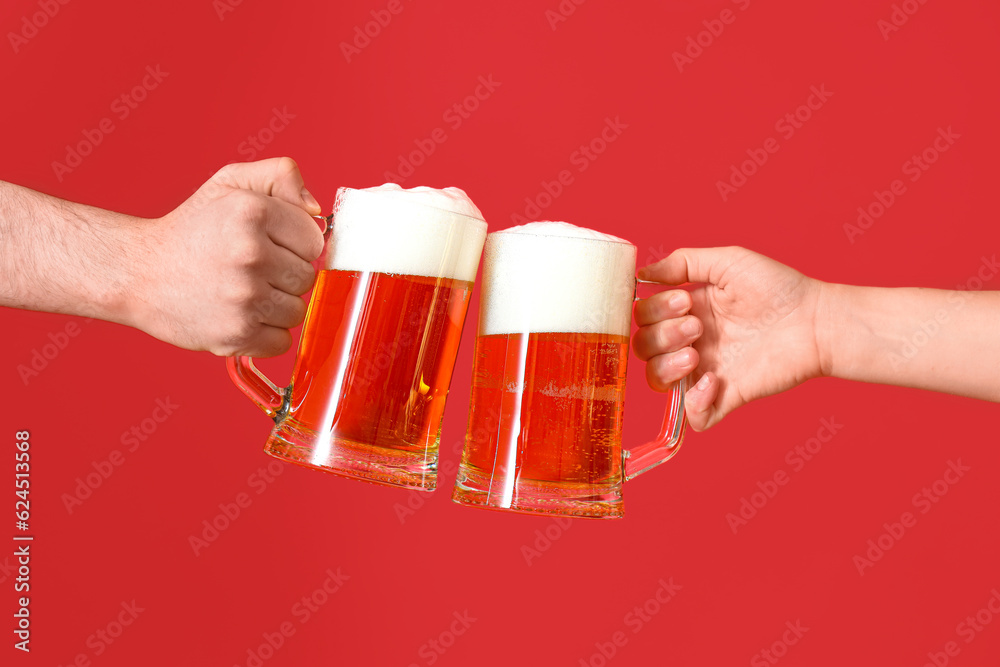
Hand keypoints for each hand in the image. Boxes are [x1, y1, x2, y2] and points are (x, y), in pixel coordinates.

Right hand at [129, 158, 324, 356]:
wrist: (137, 273)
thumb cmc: (191, 229)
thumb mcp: (231, 184)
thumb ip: (280, 177)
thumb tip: (316, 210)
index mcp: (253, 212)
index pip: (314, 240)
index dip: (294, 244)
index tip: (268, 244)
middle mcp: (250, 253)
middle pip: (307, 278)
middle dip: (284, 275)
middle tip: (249, 269)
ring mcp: (243, 297)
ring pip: (297, 312)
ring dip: (275, 306)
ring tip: (242, 291)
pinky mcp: (236, 334)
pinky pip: (282, 342)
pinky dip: (264, 335)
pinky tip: (239, 316)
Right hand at [632, 247, 824, 430]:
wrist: (815, 320)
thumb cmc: (778, 288)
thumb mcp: (728, 261)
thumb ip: (683, 263)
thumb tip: (642, 274)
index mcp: (688, 311)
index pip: (644, 317)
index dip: (654, 311)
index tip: (686, 302)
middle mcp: (691, 341)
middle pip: (644, 347)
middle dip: (662, 336)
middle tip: (698, 326)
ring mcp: (706, 370)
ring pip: (657, 382)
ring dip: (666, 366)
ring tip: (696, 355)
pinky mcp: (727, 395)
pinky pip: (694, 416)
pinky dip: (694, 403)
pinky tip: (712, 381)